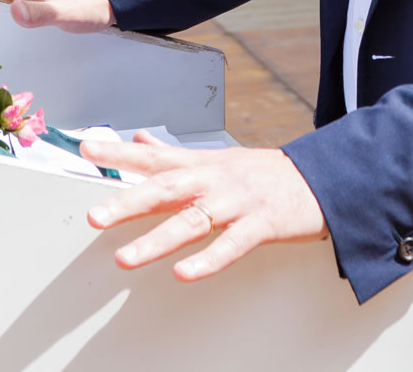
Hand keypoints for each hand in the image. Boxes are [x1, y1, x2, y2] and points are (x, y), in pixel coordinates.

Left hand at [80, 131, 327, 279]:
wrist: (325, 177)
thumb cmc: (267, 173)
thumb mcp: (220, 157)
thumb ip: (176, 154)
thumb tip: (141, 140)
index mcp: (206, 164)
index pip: (157, 156)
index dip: (121, 153)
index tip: (88, 150)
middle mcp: (218, 179)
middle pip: (169, 188)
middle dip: (130, 201)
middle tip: (95, 216)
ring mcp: (241, 201)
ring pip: (194, 220)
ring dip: (157, 240)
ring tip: (125, 258)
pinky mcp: (264, 224)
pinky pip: (233, 244)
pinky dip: (208, 259)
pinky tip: (185, 273)